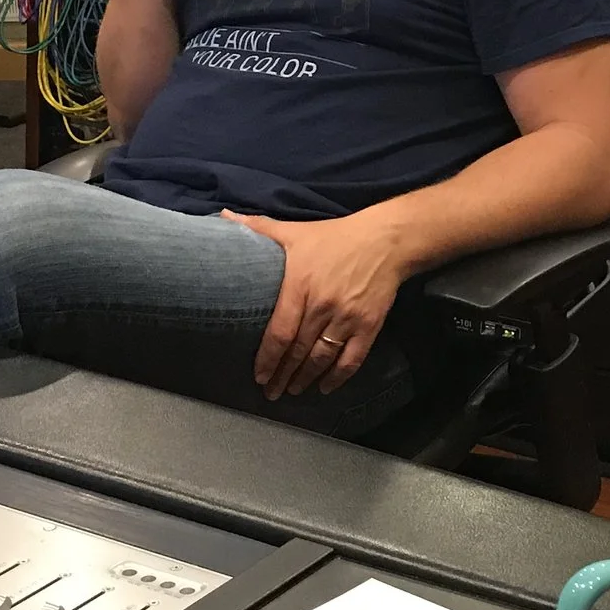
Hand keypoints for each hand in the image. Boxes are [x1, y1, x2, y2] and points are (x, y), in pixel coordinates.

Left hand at [222, 211, 408, 396]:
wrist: (385, 240)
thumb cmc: (335, 236)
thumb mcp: (295, 231)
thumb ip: (258, 227)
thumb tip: (224, 217)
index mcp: (300, 285)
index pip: (279, 332)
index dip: (268, 359)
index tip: (258, 375)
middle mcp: (322, 306)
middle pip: (298, 351)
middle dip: (282, 376)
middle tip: (270, 393)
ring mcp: (347, 318)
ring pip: (321, 359)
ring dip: (305, 380)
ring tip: (292, 391)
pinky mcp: (368, 325)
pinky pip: (351, 359)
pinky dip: (337, 378)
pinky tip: (325, 388)